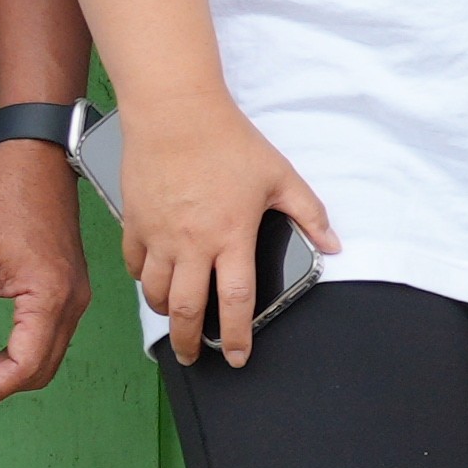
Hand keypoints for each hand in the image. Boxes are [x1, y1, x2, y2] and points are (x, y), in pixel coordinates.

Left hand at [0, 138, 83, 411]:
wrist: (36, 163)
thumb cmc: (5, 200)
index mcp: (50, 296)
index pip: (24, 366)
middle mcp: (72, 303)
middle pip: (39, 371)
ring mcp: (75, 297)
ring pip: (46, 358)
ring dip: (7, 369)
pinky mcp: (69, 291)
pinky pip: (49, 338)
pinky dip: (20, 351)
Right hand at [118, 95, 336, 367]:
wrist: (175, 111)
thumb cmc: (228, 141)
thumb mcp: (279, 175)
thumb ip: (309, 213)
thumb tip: (334, 244)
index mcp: (231, 237)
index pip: (236, 302)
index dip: (240, 336)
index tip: (240, 357)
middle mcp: (192, 244)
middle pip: (187, 311)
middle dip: (190, 343)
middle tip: (194, 356)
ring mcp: (159, 235)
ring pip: (155, 293)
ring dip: (166, 313)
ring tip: (175, 320)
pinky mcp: (135, 221)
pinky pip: (133, 264)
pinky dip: (142, 279)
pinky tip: (152, 279)